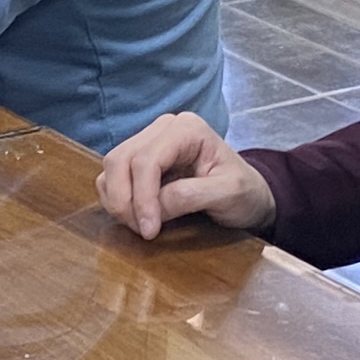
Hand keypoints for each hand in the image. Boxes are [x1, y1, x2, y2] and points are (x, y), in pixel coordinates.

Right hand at [97, 110, 273, 237]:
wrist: (248, 196)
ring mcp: (149, 141)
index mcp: (187, 129)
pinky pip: (113, 177)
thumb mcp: (229, 194)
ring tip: (141, 226)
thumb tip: (155, 208)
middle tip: (142, 231)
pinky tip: (138, 216)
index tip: (149, 230)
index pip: (147, 160)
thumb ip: (192, 196)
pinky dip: (117, 198)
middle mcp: (163, 128)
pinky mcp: (140, 159)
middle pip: (120, 159)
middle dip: (124, 200)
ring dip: (118, 200)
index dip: (142, 197)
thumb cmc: (244, 192)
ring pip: (111, 167)